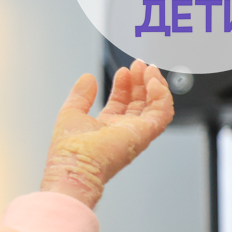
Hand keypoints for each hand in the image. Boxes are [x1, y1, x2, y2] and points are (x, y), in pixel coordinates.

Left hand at [40, 59, 173, 208]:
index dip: (124, 85)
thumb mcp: (70, 113)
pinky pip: (163, 113)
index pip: (121, 103)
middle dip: (140, 81)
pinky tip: (154, 82)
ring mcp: (135, 134)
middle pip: (139, 102)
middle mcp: (123, 132)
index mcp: (105, 128)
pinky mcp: (145, 134)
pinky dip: (162, 96)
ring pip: (154, 106)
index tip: (123, 71)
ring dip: (154, 85)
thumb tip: (87, 78)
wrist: (74, 167)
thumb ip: (80, 95)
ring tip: (148, 69)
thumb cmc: (68, 151)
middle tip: (139, 64)